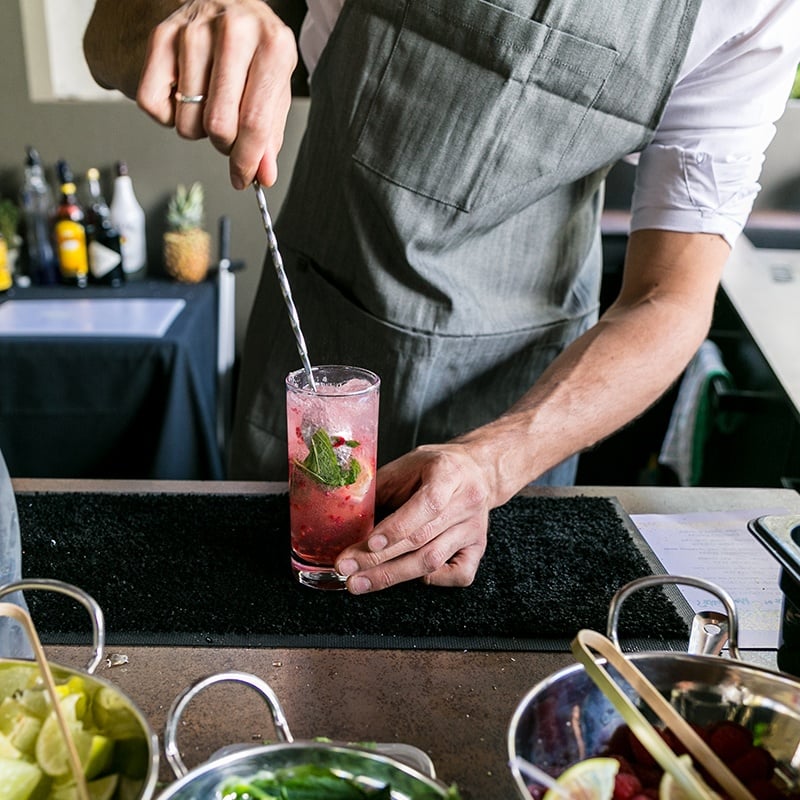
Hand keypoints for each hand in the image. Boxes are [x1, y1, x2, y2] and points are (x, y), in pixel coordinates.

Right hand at [137, 0, 296, 187]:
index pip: (254, 122)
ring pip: (187, 121)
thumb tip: (262, 175)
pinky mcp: (161, 35)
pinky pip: (153, 105)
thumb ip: (271, 135)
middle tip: (230, 135)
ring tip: (210, 104)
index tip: (243, 178)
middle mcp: (233, 31)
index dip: (247, 161)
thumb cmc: (255, 50)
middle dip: (225, 145)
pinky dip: (169, 115)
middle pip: (218, 125)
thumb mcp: (276, 88)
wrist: (229, 2)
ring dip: (199, 129)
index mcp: (273, 46)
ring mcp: (193, 30)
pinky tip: (185, 95)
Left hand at [335, 445, 492, 593]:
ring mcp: (474, 528)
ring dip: (393, 574)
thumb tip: (345, 516)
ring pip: (434, 560)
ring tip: (361, 582)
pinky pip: (460, 574)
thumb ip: (378, 488)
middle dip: (379, 558)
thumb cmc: (432, 467)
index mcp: (448, 473)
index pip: (426, 505)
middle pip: (422, 538)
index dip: (396, 527)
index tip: (367, 543)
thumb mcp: (404, 466)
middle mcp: (466, 501)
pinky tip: (409, 577)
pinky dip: (434, 581)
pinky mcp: (479, 547)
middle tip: (347, 569)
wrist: (473, 469)